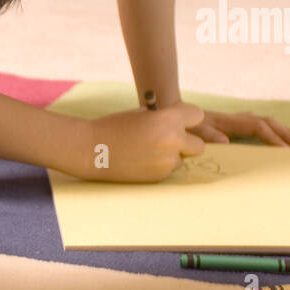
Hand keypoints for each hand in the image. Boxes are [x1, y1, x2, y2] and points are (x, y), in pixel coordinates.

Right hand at [79, 104, 206, 181]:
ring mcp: (167, 161)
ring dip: (171, 156)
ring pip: (182, 159)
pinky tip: (140, 160)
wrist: (91, 149)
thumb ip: (164, 118)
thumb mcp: (141, 114)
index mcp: (168, 118)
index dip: (188, 118)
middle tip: (169, 140)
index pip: (197, 116)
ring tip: (146, 151)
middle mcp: (172, 140)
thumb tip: (183, 125)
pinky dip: (158, 166)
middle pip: (199, 145)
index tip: (180, 121)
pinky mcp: (159, 176)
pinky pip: (168, 170)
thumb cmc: (113, 127)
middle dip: (187, 143)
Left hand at [189, 109, 289, 146]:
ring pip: (267, 122)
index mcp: (230, 122)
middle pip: (268, 123)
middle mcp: (237, 118)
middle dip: (286, 133)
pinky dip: (273, 129)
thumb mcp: (194, 130)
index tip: (285, 149)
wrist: (176, 112)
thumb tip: (225, 142)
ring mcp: (237, 119)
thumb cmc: (185, 123)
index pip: (258, 127)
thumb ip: (208, 135)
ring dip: (284, 131)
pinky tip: (280, 135)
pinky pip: (259, 124)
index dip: (272, 137)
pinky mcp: (235, 122)